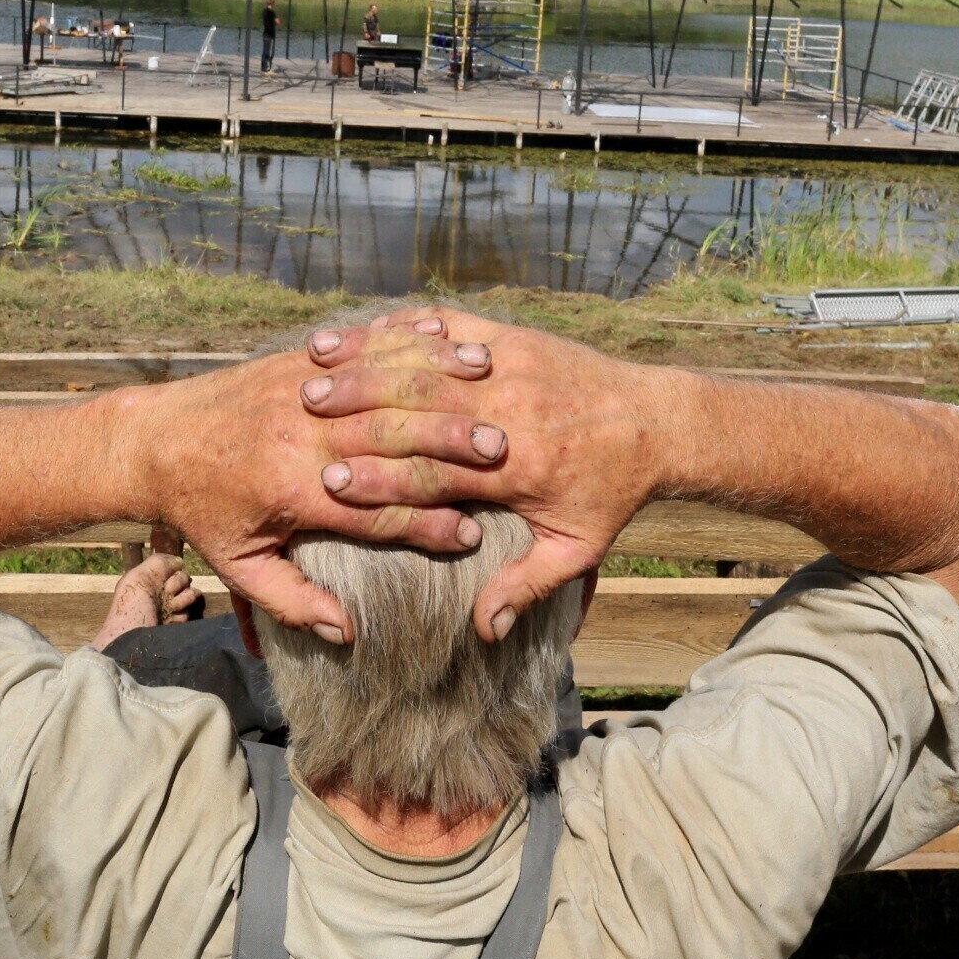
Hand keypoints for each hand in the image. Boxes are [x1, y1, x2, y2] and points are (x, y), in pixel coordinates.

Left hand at [118, 335, 505, 641]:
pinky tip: (448, 347)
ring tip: (489, 393)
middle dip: (449, 449)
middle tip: (503, 456)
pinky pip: (363, 351)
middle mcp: (302, 436)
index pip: (374, 511)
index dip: (425, 526)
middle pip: (391, 442)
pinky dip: (408, 348)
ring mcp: (302, 391)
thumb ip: (293, 601)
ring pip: (384, 387)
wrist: (155, 440)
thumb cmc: (203, 511)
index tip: (472, 537)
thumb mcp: (239, 567)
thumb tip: (347, 633)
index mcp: (294, 491)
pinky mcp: (299, 362)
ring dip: (439, 390)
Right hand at [299, 308, 670, 639]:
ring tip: (315, 368)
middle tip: (300, 414)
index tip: (328, 484)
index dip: (379, 479)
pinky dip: (403, 328)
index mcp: (516, 468)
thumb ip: (525, 586)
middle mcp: (509, 411)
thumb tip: (481, 631)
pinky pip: (449, 326)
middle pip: (418, 409)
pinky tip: (362, 330)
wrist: (658, 420)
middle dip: (356, 410)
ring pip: (426, 360)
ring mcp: (510, 367)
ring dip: (367, 362)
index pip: (434, 473)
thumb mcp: (578, 549)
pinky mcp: (512, 337)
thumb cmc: (612, 491)